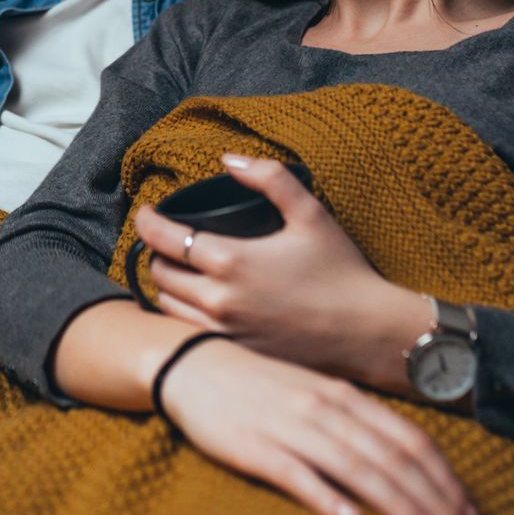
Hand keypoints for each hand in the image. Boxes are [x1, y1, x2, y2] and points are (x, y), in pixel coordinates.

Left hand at [137, 155, 425, 389]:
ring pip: (168, 309)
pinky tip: (196, 303)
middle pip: (160, 274)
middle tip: (168, 241)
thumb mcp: (310, 213)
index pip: (164, 239)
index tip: (145, 212)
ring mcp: (225, 333)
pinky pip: (189, 334)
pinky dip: (182, 315)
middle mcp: (219, 302)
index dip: (146, 222)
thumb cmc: (341, 271)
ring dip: (167, 286)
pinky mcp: (236, 355)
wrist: (368, 332)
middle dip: (157, 253)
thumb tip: (228, 159)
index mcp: (231, 263)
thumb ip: (268, 177)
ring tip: (179, 271)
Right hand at [160, 336, 479, 514]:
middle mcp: (325, 409)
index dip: (446, 480)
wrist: (192, 364)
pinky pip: (297, 474)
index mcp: (343, 396)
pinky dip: (327, 496)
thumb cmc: (259, 385)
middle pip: (393, 459)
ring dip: (399, 504)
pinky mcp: (254, 447)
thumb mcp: (316, 394)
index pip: (410, 441)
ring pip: (356, 468)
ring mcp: (290, 427)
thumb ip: (357, 423)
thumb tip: (404, 462)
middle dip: (436, 501)